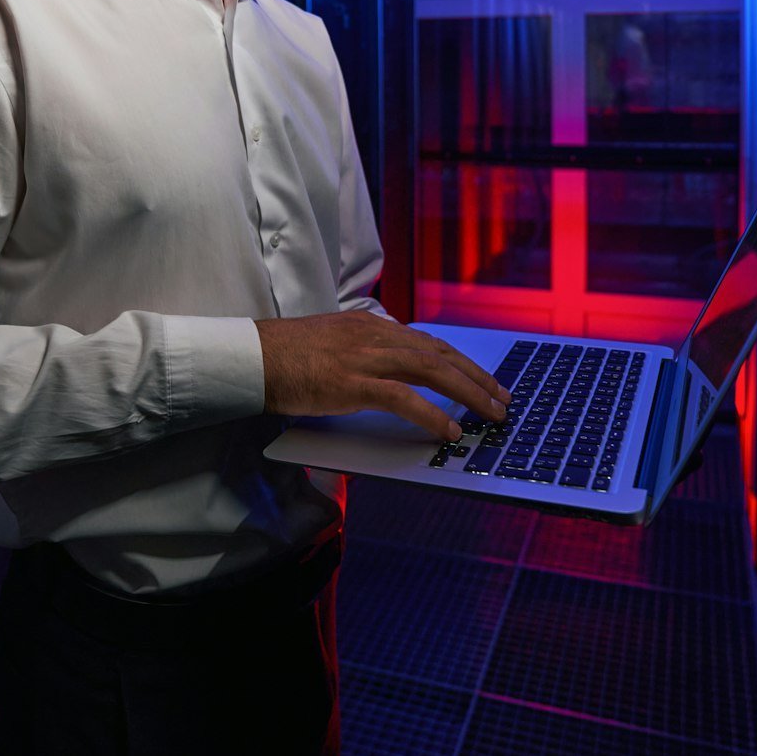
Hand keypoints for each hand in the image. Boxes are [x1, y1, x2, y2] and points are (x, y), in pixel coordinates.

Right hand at [255, 310, 511, 442]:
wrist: (253, 357)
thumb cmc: (284, 356)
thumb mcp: (331, 342)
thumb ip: (360, 351)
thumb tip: (386, 374)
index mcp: (370, 324)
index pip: (427, 341)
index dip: (460, 361)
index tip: (483, 378)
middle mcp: (375, 335)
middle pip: (440, 353)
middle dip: (477, 377)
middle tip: (503, 398)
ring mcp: (366, 357)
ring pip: (432, 371)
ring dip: (468, 394)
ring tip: (491, 415)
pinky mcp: (354, 383)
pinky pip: (405, 399)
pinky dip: (433, 415)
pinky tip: (450, 431)